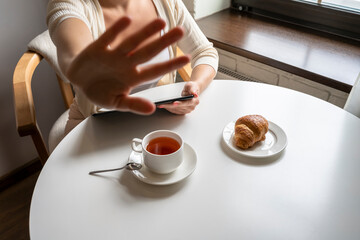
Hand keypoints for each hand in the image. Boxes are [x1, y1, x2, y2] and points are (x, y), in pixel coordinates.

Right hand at [67, 17, 189, 114]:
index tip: (186, 59)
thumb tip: (153, 109)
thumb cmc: (100, 92)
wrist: (78, 82)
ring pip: (132, 42)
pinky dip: (116, 30)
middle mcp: (126, 64)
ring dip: (146, 32)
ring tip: (161, 22)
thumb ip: (134, 105)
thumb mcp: (117, 103)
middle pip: (148, 52)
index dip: (170, 65)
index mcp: (132, 78)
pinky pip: (108, 38)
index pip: (155, 70)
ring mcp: (113, 55)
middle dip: (163, 42)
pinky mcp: (97, 48)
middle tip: (180, 31)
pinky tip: (127, 21)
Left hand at [158, 81, 199, 114]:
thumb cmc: (192, 87)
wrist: (192, 91)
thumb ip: (193, 89)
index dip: (180, 103)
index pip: (186, 103)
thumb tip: (194, 94)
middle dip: (170, 106)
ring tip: (161, 105)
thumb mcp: (192, 85)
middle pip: (179, 107)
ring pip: (176, 110)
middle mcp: (192, 107)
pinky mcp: (183, 111)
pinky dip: (170, 109)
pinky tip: (165, 106)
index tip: (174, 103)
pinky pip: (175, 111)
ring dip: (168, 108)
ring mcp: (187, 110)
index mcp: (195, 101)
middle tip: (162, 104)